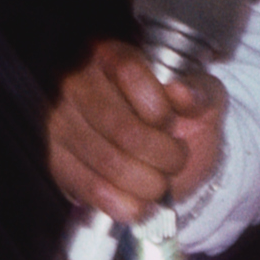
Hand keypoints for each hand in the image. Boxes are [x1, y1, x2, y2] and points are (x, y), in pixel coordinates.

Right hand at [46, 38, 224, 225]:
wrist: (160, 158)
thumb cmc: (180, 120)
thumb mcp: (203, 98)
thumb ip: (201, 92)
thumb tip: (183, 94)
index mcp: (111, 55)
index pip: (128, 73)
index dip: (159, 108)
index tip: (172, 124)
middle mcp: (76, 84)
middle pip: (121, 127)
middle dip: (162, 155)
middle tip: (175, 161)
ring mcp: (61, 123)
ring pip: (108, 162)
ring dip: (146, 183)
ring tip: (160, 183)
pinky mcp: (56, 160)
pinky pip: (91, 188)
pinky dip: (124, 203)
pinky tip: (139, 203)